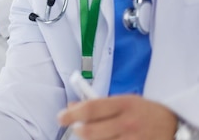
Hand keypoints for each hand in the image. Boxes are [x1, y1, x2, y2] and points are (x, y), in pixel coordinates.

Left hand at [57, 94, 177, 139]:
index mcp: (123, 104)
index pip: (91, 108)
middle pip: (90, 132)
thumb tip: (71, 107)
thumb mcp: (123, 100)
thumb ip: (98, 104)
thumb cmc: (143, 112)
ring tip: (94, 135)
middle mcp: (127, 123)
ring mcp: (133, 139)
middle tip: (78, 128)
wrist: (175, 126)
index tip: (61, 118)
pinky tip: (105, 139)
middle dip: (78, 131)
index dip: (72, 114)